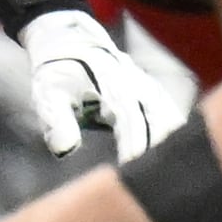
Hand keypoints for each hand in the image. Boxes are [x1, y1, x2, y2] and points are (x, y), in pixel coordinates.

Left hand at [18, 6, 183, 158]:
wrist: (71, 41)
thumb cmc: (57, 73)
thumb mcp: (48, 95)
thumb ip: (57, 122)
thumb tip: (64, 150)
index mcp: (115, 90)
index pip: (133, 125)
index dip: (135, 150)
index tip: (131, 174)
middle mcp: (140, 89)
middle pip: (161, 126)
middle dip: (156, 154)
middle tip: (147, 180)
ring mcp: (151, 89)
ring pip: (172, 122)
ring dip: (168, 146)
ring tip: (157, 170)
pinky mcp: (155, 92)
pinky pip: (173, 116)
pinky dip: (172, 136)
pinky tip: (164, 155)